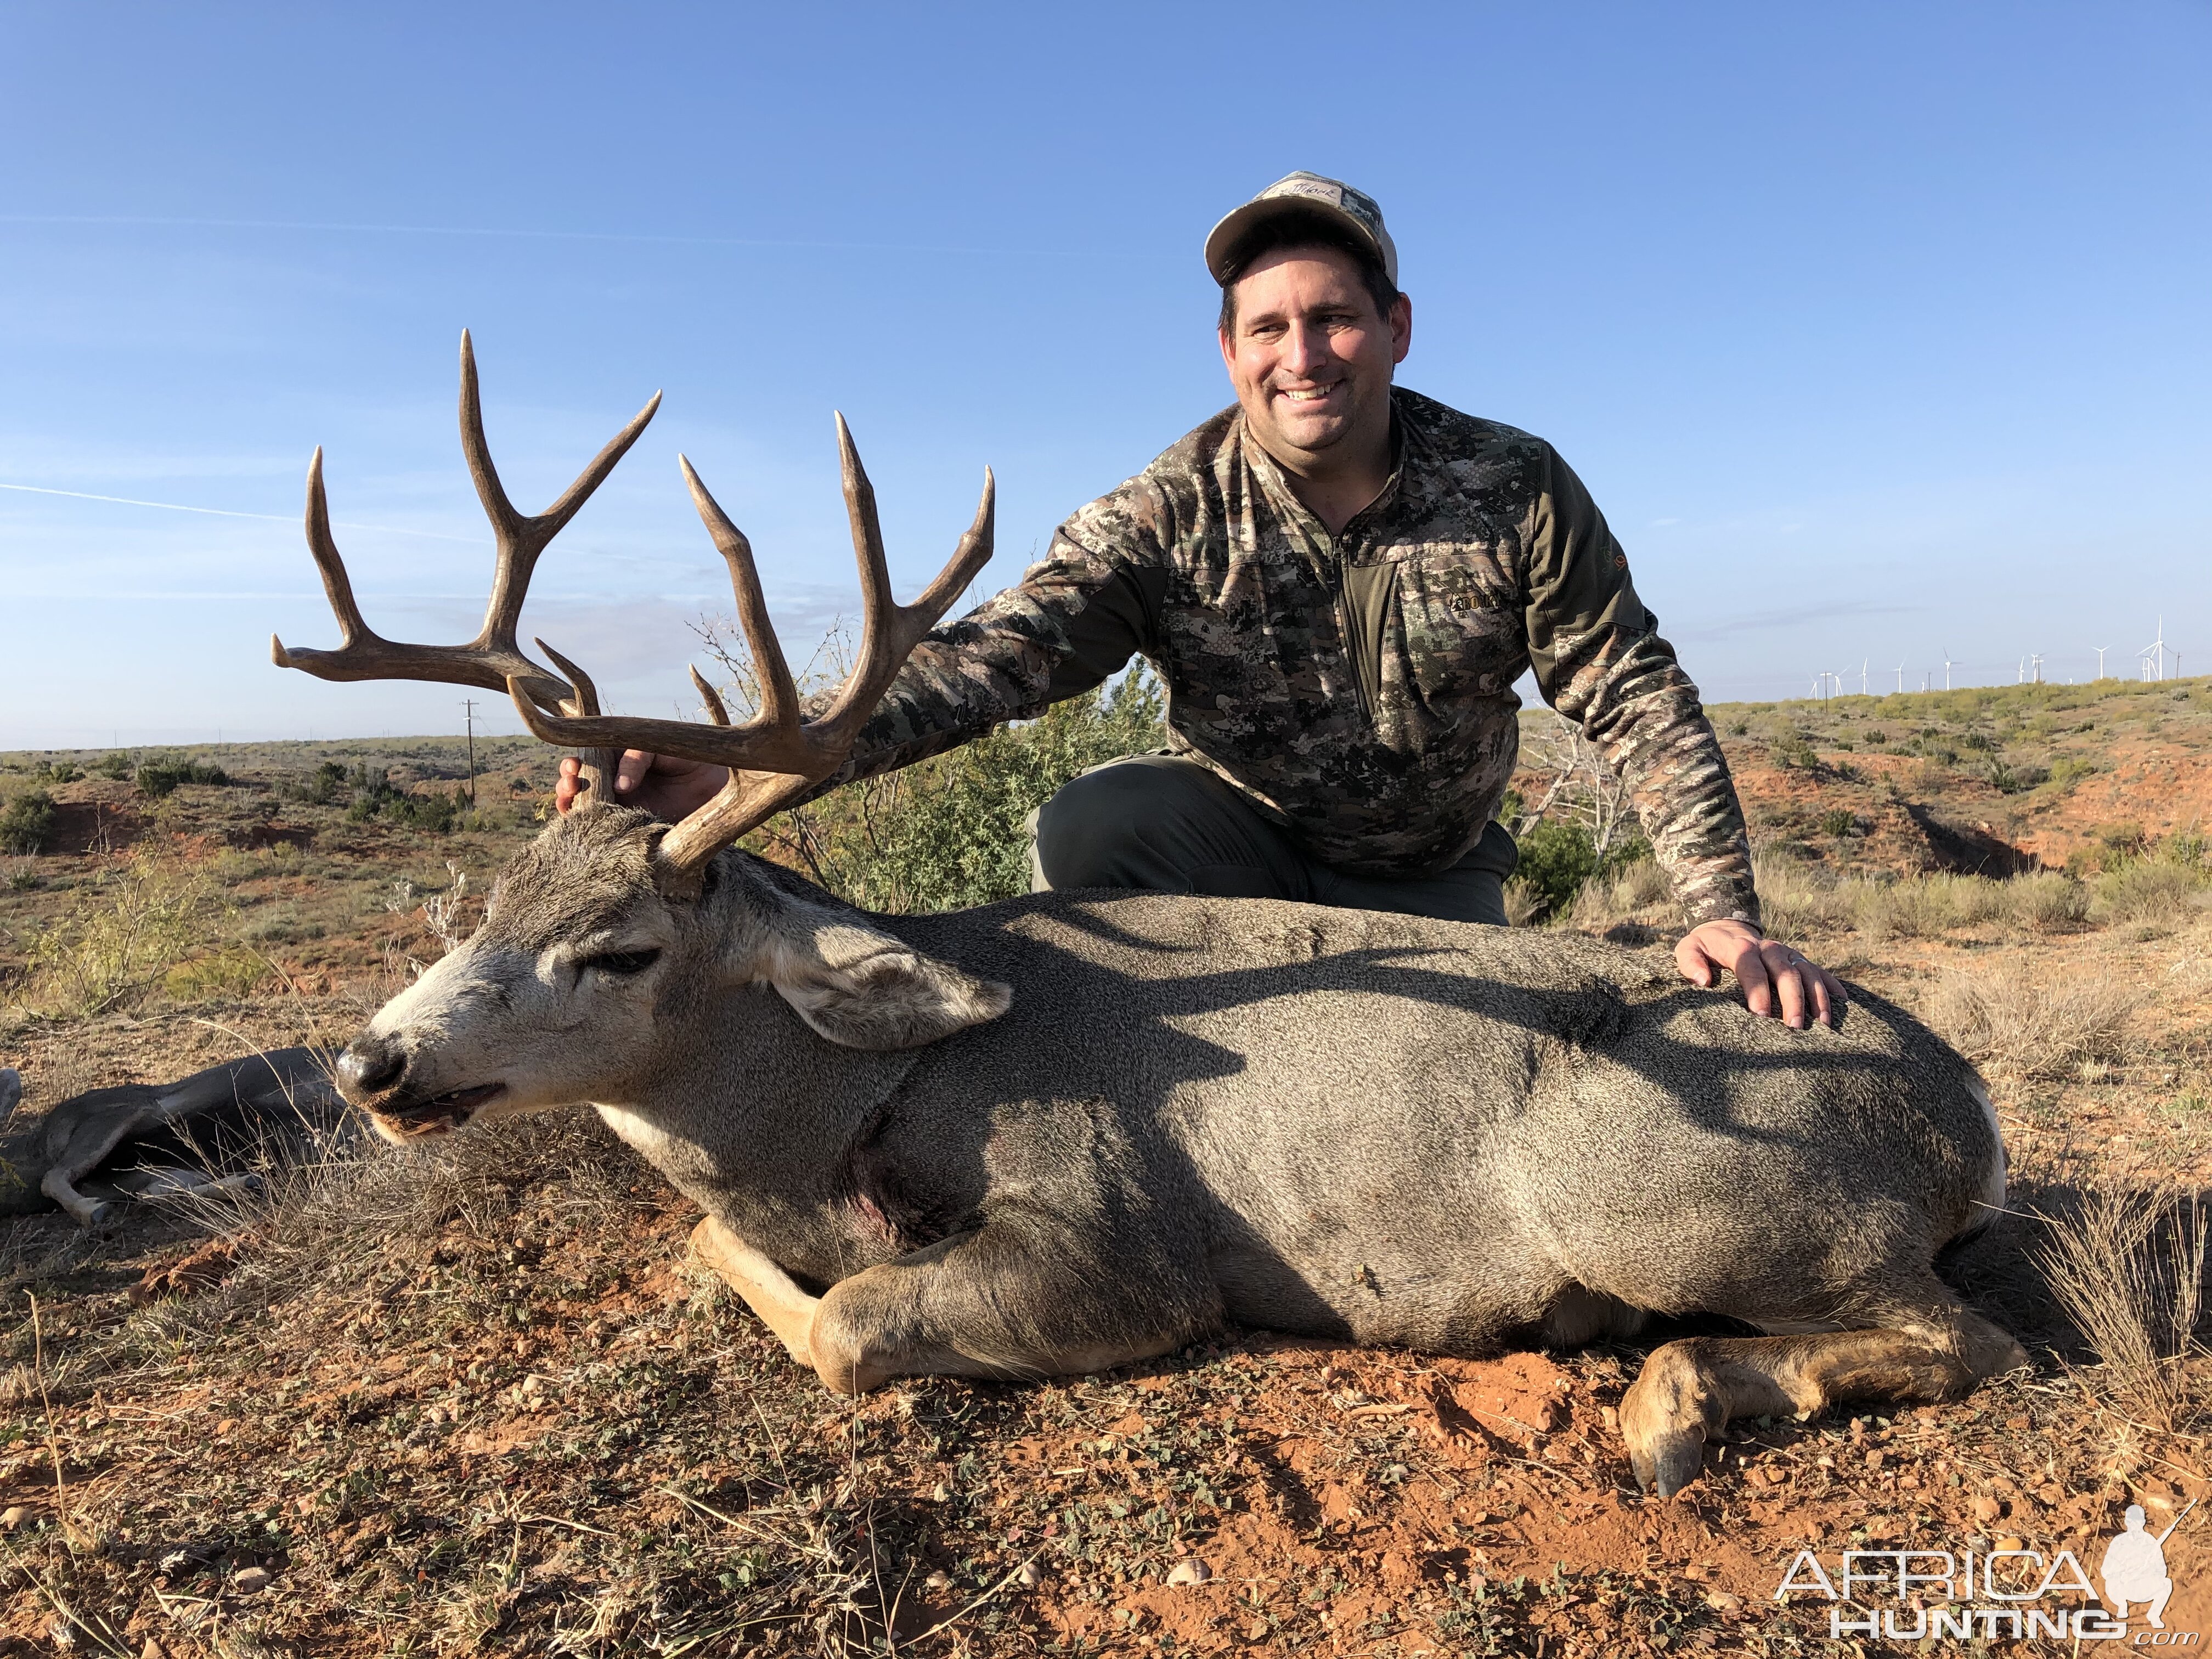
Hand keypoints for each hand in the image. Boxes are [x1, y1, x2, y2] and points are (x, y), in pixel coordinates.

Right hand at [555, 752, 728, 818]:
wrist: (721, 789)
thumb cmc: (696, 761)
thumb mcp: (665, 748)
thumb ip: (639, 757)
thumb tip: (619, 786)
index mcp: (622, 756)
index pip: (591, 756)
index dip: (577, 759)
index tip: (573, 765)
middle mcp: (617, 780)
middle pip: (581, 780)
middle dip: (568, 780)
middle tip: (570, 780)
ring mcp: (621, 804)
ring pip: (585, 804)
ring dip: (569, 800)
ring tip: (568, 796)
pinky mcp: (629, 826)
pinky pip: (601, 827)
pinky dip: (583, 824)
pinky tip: (578, 820)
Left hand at [1674, 919, 1845, 1029]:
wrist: (1727, 928)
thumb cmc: (1706, 947)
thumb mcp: (1688, 949)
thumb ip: (1690, 963)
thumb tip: (1702, 980)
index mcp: (1741, 948)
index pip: (1751, 969)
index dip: (1757, 992)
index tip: (1759, 1016)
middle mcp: (1769, 949)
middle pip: (1786, 973)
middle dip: (1792, 1001)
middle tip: (1793, 1028)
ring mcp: (1788, 954)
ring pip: (1808, 973)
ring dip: (1817, 998)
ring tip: (1822, 1025)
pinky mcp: (1799, 960)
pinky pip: (1820, 971)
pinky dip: (1832, 986)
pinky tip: (1843, 1004)